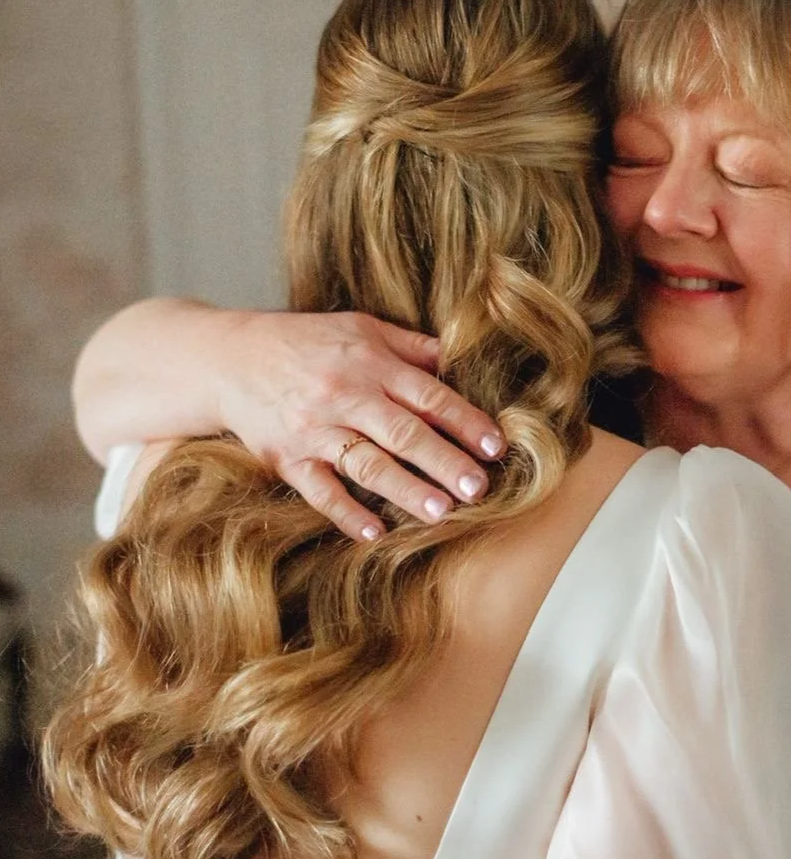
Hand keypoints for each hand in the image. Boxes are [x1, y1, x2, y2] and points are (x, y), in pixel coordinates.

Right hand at [217, 310, 504, 538]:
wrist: (227, 357)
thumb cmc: (304, 342)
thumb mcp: (360, 328)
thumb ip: (411, 347)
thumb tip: (462, 360)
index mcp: (369, 362)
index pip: (427, 395)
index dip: (464, 421)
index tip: (496, 446)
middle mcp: (344, 395)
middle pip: (403, 432)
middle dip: (444, 461)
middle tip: (479, 488)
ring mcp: (314, 429)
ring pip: (366, 463)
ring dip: (405, 489)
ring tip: (441, 512)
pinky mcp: (286, 458)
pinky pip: (319, 490)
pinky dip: (345, 512)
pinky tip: (374, 530)